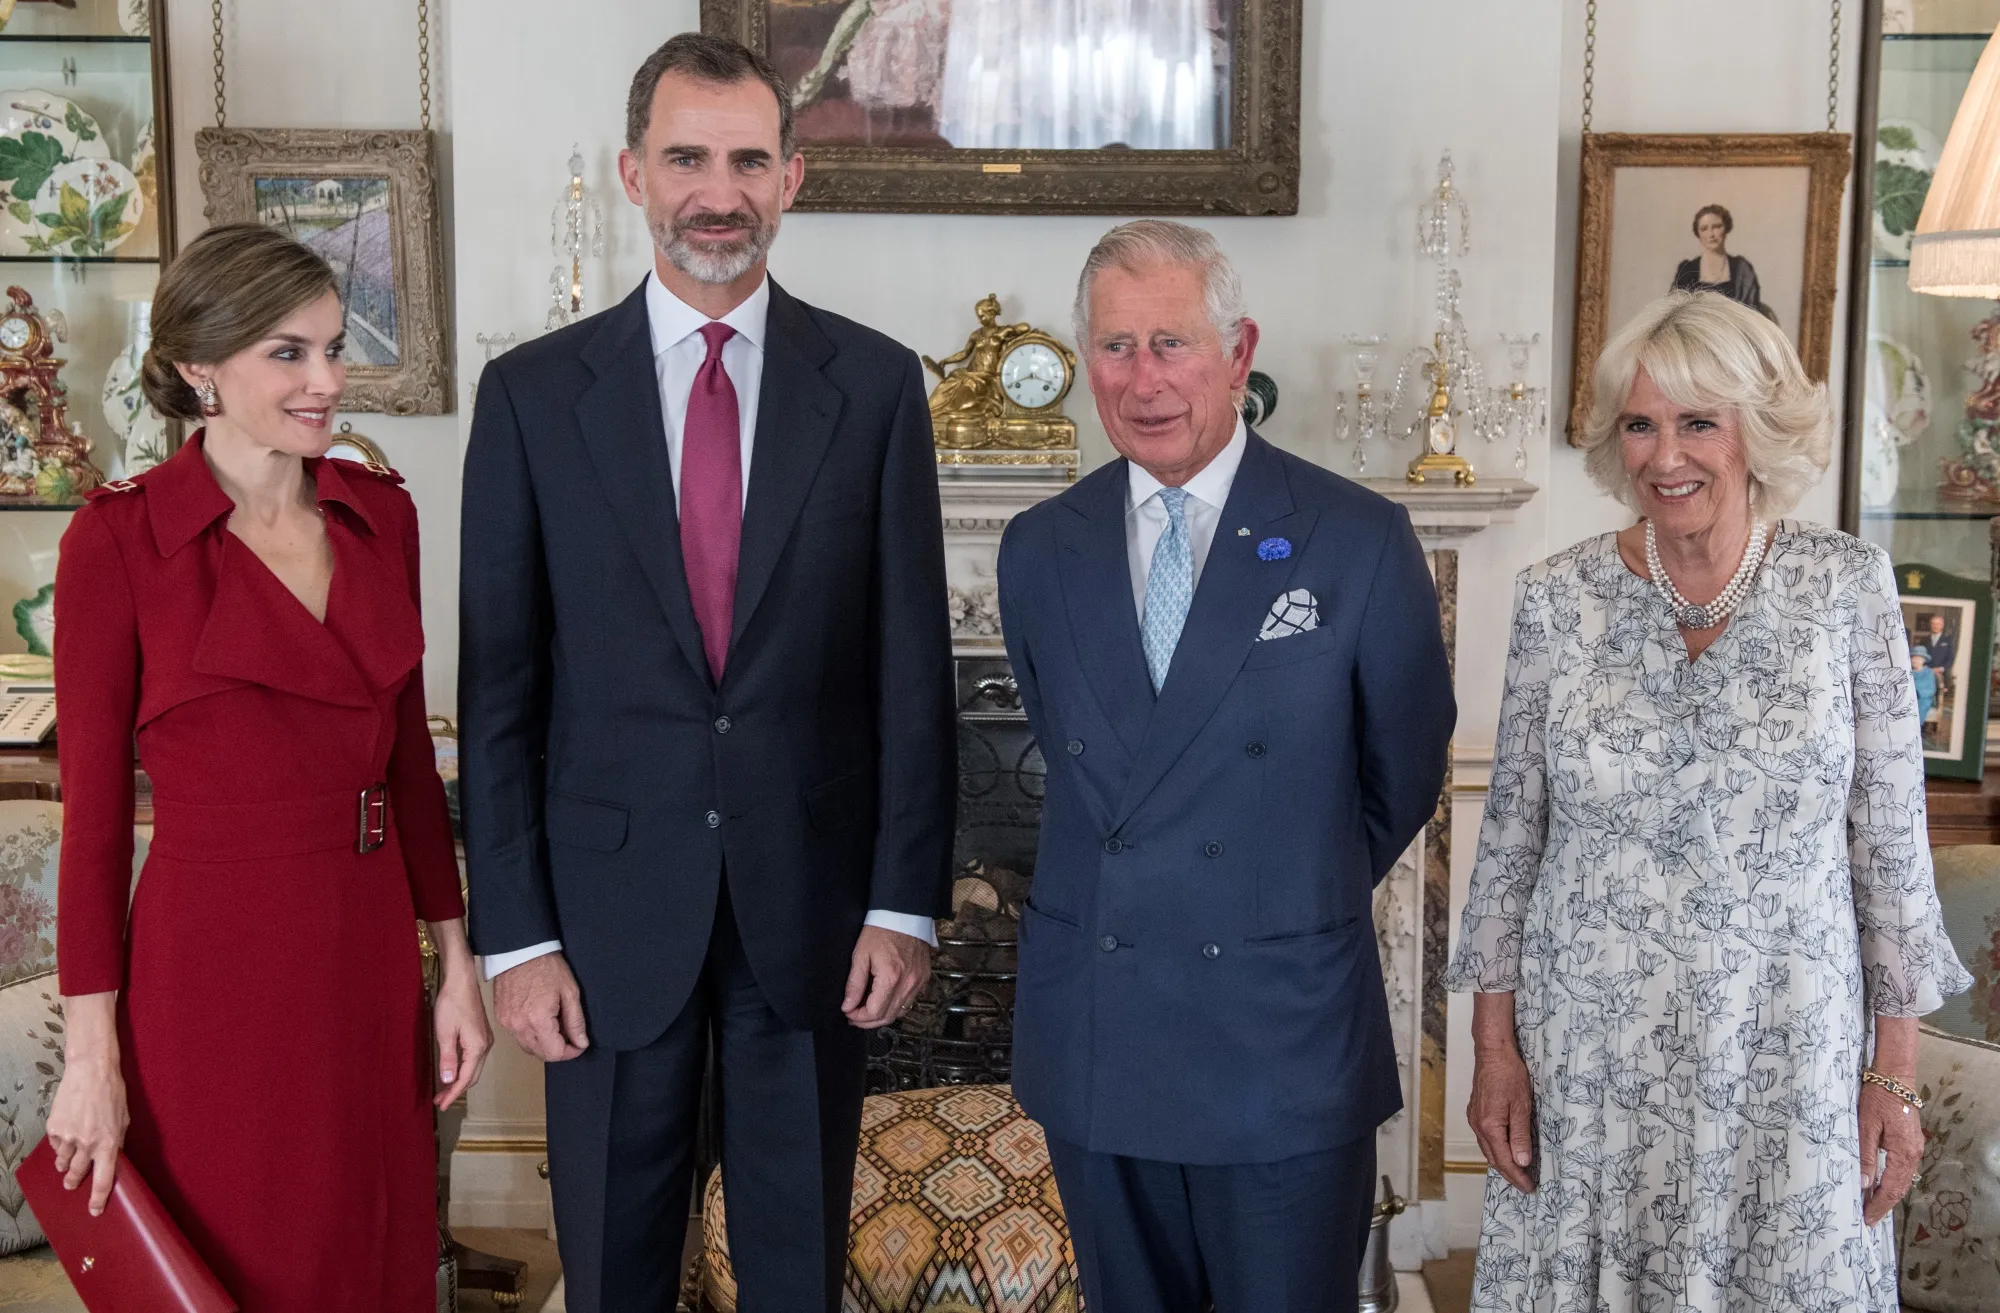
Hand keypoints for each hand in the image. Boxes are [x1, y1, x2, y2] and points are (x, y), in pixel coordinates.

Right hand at [46, 1054, 126, 1215]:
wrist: (91, 1071)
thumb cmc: (113, 1094)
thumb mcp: (123, 1120)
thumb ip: (116, 1142)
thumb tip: (112, 1160)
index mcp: (109, 1144)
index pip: (103, 1180)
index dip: (97, 1199)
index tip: (94, 1211)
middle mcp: (88, 1144)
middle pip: (77, 1174)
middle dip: (73, 1181)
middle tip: (71, 1184)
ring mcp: (68, 1137)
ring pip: (63, 1161)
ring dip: (65, 1164)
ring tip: (66, 1162)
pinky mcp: (54, 1128)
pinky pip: (55, 1144)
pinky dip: (59, 1143)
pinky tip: (65, 1135)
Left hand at [432, 962, 493, 1108]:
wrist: (462, 981)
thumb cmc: (452, 1004)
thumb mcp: (445, 1033)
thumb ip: (447, 1058)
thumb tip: (448, 1080)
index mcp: (477, 1048)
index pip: (465, 1078)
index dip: (453, 1094)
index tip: (442, 1105)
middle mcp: (485, 1046)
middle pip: (472, 1076)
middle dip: (456, 1090)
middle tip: (440, 1100)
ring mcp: (485, 1040)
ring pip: (474, 1068)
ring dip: (460, 1080)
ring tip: (444, 1089)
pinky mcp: (481, 1034)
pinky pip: (474, 1059)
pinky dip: (463, 1069)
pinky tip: (453, 1070)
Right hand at [493, 952, 588, 1061]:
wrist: (519, 951)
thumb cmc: (546, 967)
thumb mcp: (569, 992)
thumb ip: (575, 1021)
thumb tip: (581, 1043)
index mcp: (537, 1020)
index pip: (554, 1053)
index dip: (570, 1053)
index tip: (578, 1045)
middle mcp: (519, 1026)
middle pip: (540, 1053)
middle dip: (558, 1049)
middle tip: (569, 1035)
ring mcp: (507, 1023)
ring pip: (528, 1046)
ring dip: (543, 1043)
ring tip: (555, 1025)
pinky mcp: (501, 1018)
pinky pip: (517, 1035)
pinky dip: (530, 1034)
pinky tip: (540, 1020)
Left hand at [842, 925, 931, 1028]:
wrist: (905, 914)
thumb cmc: (880, 931)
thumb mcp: (861, 955)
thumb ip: (854, 984)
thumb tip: (847, 1006)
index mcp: (891, 978)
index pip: (874, 1012)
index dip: (858, 1017)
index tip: (847, 1012)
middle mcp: (908, 984)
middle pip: (887, 1017)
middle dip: (868, 1022)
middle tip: (854, 1017)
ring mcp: (918, 982)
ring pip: (899, 1013)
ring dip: (882, 1017)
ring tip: (866, 1011)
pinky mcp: (924, 978)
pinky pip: (909, 1002)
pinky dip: (895, 1007)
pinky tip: (883, 1000)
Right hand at [1469, 1042, 1536, 1193]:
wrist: (1492, 1053)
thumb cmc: (1509, 1076)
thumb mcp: (1521, 1107)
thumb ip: (1520, 1136)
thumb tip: (1522, 1162)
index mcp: (1490, 1127)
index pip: (1505, 1161)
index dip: (1518, 1177)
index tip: (1530, 1188)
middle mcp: (1478, 1126)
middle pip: (1493, 1159)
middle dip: (1509, 1174)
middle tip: (1526, 1184)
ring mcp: (1474, 1119)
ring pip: (1488, 1150)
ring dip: (1502, 1163)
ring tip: (1517, 1172)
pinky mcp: (1475, 1112)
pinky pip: (1485, 1139)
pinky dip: (1496, 1150)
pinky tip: (1504, 1150)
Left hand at [1859, 1082, 1922, 1224]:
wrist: (1895, 1079)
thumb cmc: (1877, 1100)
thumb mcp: (1866, 1127)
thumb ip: (1866, 1156)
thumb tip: (1865, 1184)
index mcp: (1903, 1153)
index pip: (1891, 1189)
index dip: (1879, 1205)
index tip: (1866, 1218)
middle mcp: (1913, 1154)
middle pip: (1900, 1188)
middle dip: (1883, 1205)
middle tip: (1868, 1219)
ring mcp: (1914, 1149)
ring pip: (1903, 1180)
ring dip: (1888, 1195)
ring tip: (1872, 1207)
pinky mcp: (1910, 1143)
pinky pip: (1903, 1170)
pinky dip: (1892, 1182)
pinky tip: (1881, 1186)